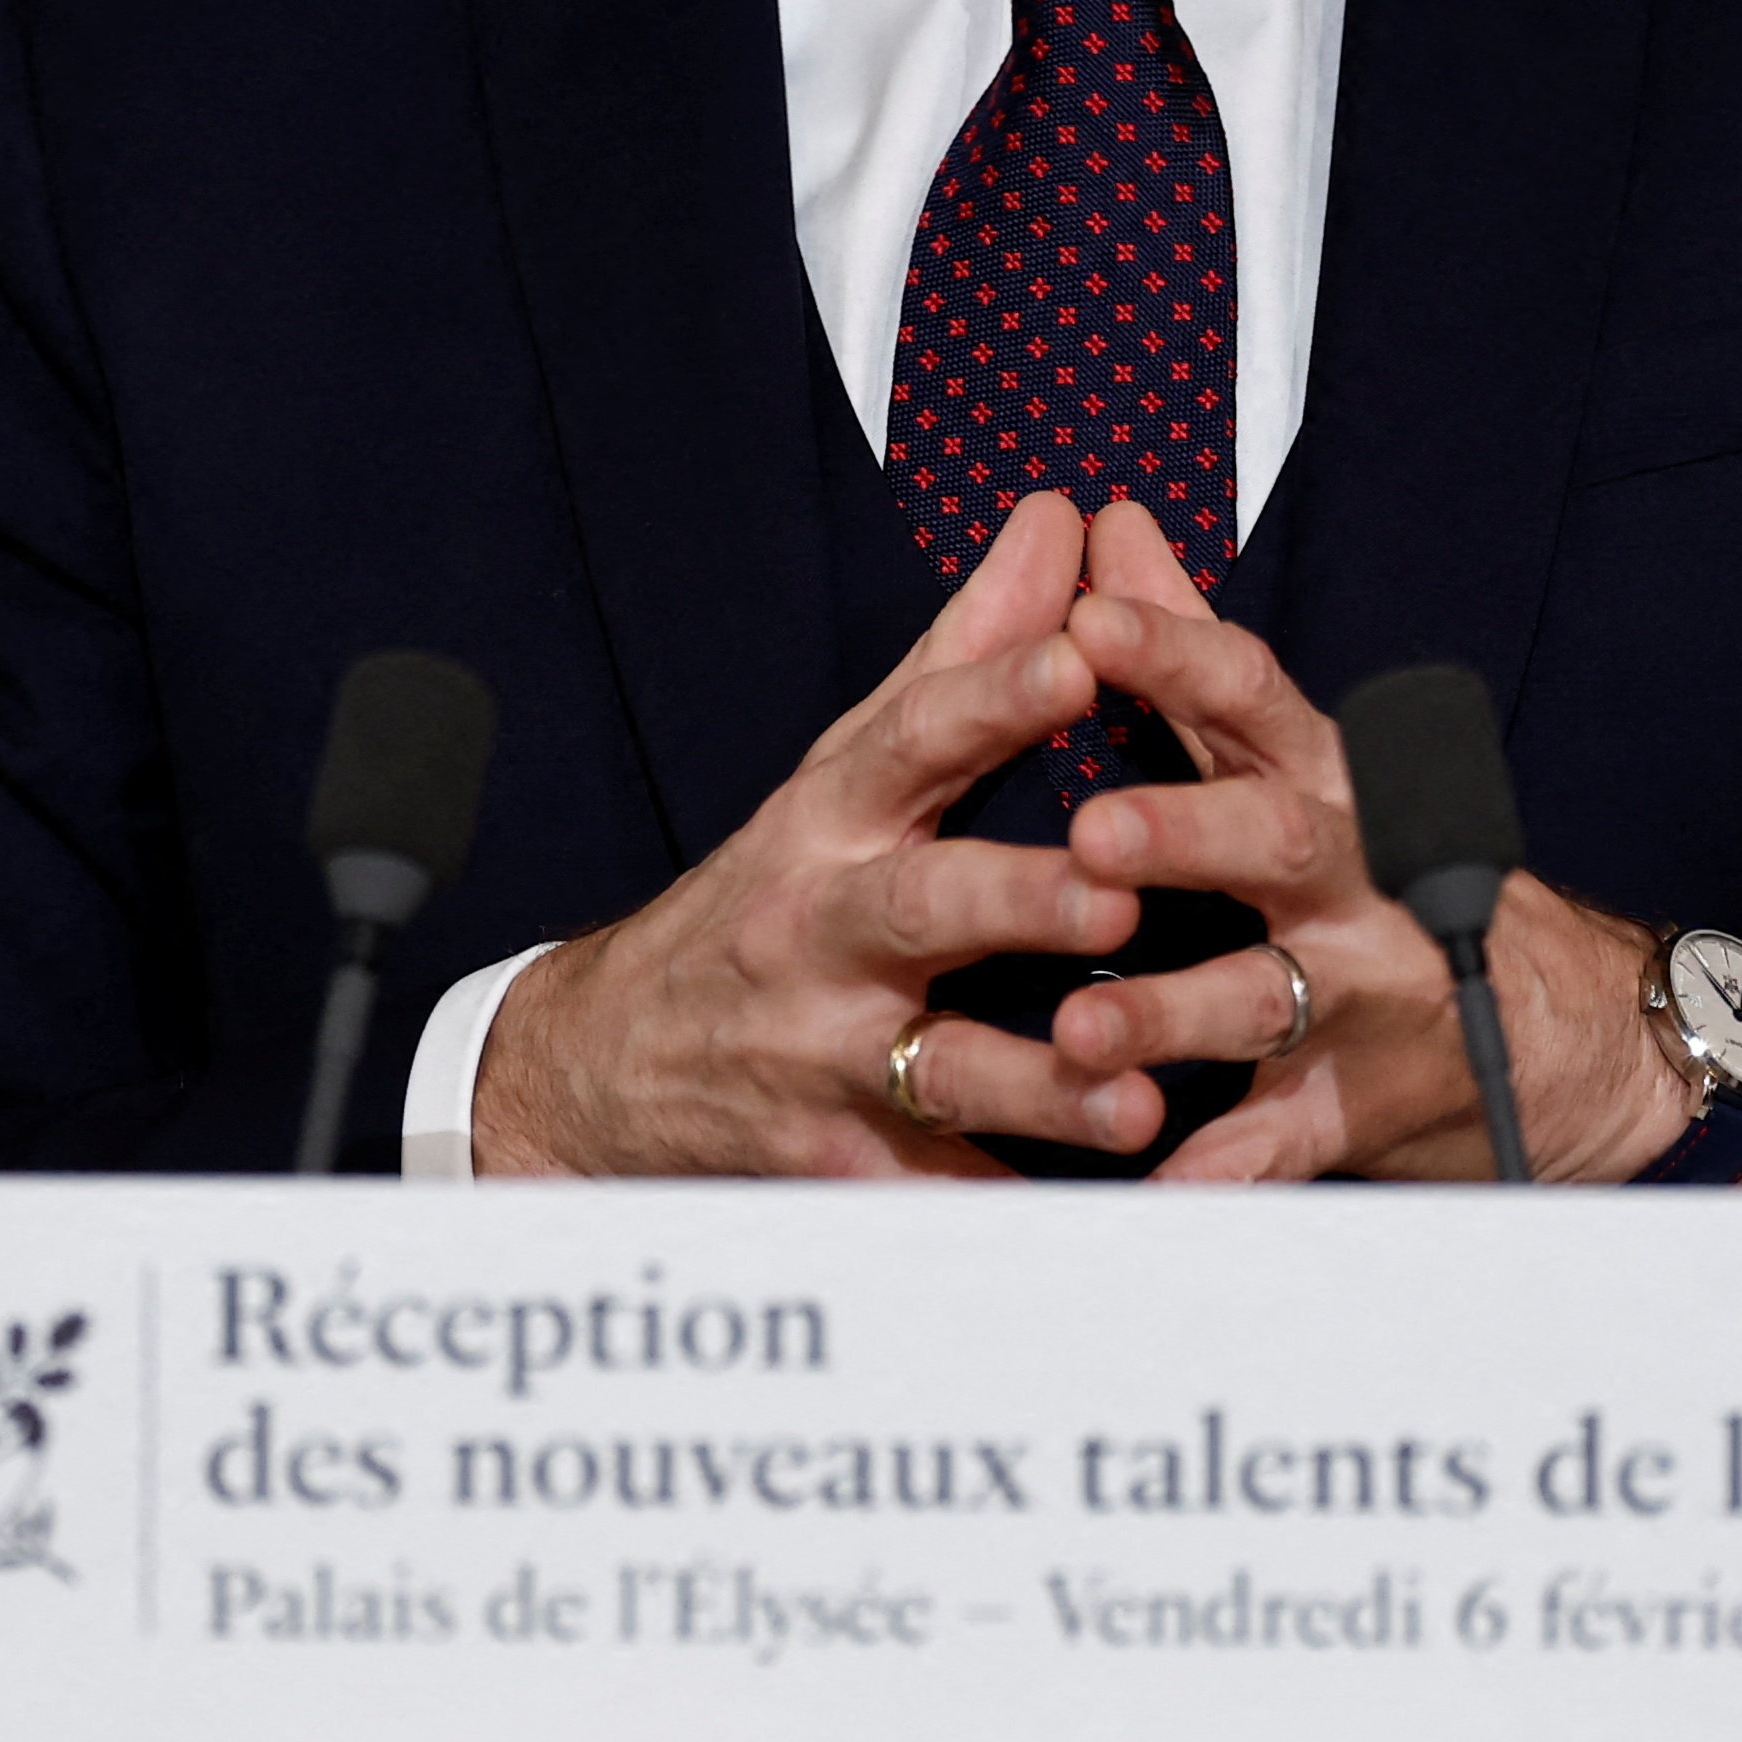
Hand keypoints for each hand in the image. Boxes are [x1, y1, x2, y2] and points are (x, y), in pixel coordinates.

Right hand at [474, 493, 1170, 1174]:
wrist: (605, 1067)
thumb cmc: (767, 900)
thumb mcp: (844, 773)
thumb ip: (965, 654)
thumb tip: (1062, 522)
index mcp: (832, 820)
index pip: (911, 738)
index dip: (995, 692)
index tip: (1082, 651)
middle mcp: (822, 933)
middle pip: (919, 907)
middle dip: (1017, 899)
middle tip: (1116, 891)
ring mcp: (825, 1058)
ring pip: (945, 1072)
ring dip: (1044, 1088)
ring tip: (1136, 1096)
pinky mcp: (841, 1171)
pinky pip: (941, 1198)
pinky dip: (1013, 1214)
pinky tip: (1102, 1220)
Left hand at [1047, 502, 1692, 1185]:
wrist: (1573, 1034)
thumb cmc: (1388, 873)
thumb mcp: (1297, 758)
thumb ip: (1190, 655)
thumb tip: (1106, 526)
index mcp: (1325, 783)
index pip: (1252, 698)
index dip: (1177, 653)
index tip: (1089, 616)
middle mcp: (1353, 880)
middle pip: (1277, 840)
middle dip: (1187, 834)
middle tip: (1092, 830)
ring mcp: (1363, 997)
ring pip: (1264, 997)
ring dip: (1170, 1012)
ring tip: (1078, 1030)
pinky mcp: (1360, 1107)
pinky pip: (1286, 1141)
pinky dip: (1225, 1170)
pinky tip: (1158, 1189)